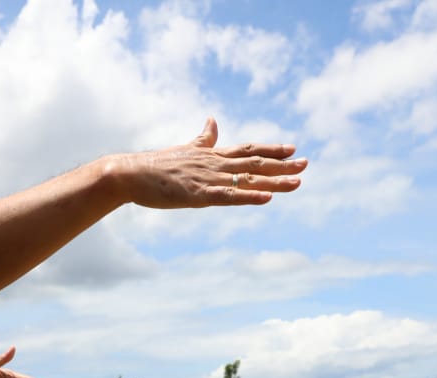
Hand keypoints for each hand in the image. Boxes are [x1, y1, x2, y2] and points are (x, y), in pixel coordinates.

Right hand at [108, 118, 305, 209]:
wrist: (130, 173)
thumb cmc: (155, 165)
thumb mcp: (185, 149)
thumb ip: (203, 139)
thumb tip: (213, 120)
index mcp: (212, 155)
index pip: (248, 150)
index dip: (271, 150)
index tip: (293, 149)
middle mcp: (214, 164)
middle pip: (255, 164)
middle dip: (282, 165)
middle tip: (307, 164)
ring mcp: (207, 179)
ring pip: (247, 180)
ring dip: (274, 181)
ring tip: (298, 182)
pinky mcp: (197, 195)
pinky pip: (228, 196)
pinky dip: (249, 197)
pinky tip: (268, 198)